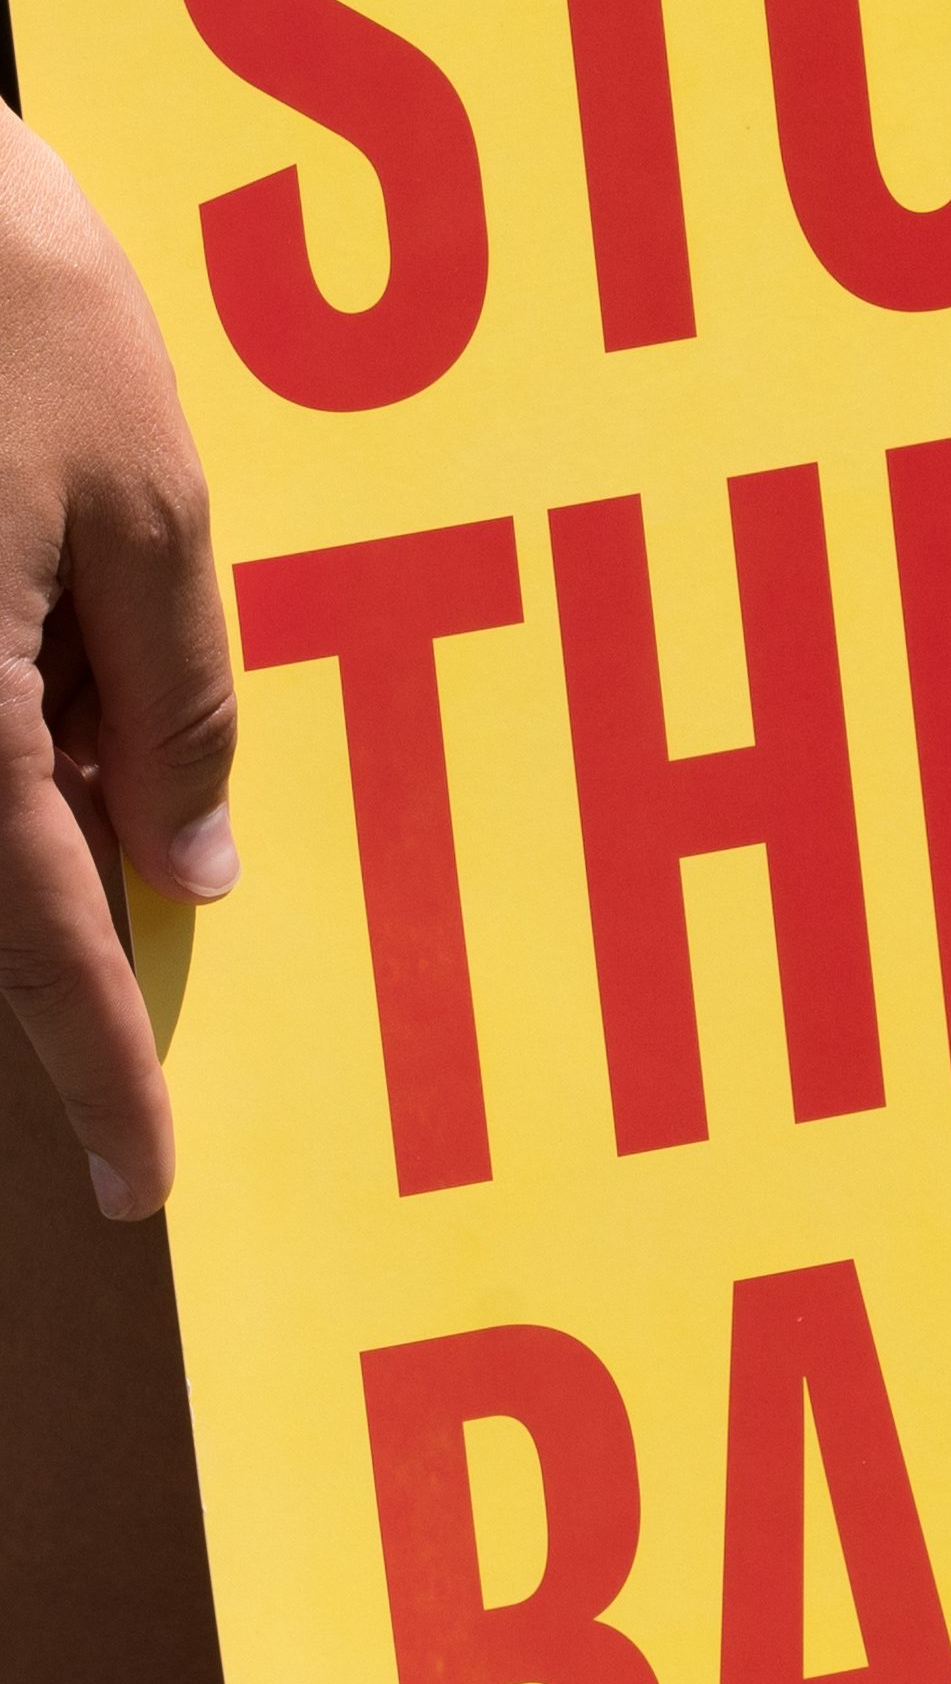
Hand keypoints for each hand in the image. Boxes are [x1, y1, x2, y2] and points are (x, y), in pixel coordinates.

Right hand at [0, 104, 235, 1218]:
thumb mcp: (149, 496)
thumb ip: (184, 702)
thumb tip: (199, 863)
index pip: (46, 947)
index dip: (104, 1073)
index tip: (146, 1188)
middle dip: (76, 894)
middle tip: (129, 834)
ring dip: (43, 783)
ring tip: (88, 651)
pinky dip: (8, 705)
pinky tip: (47, 623)